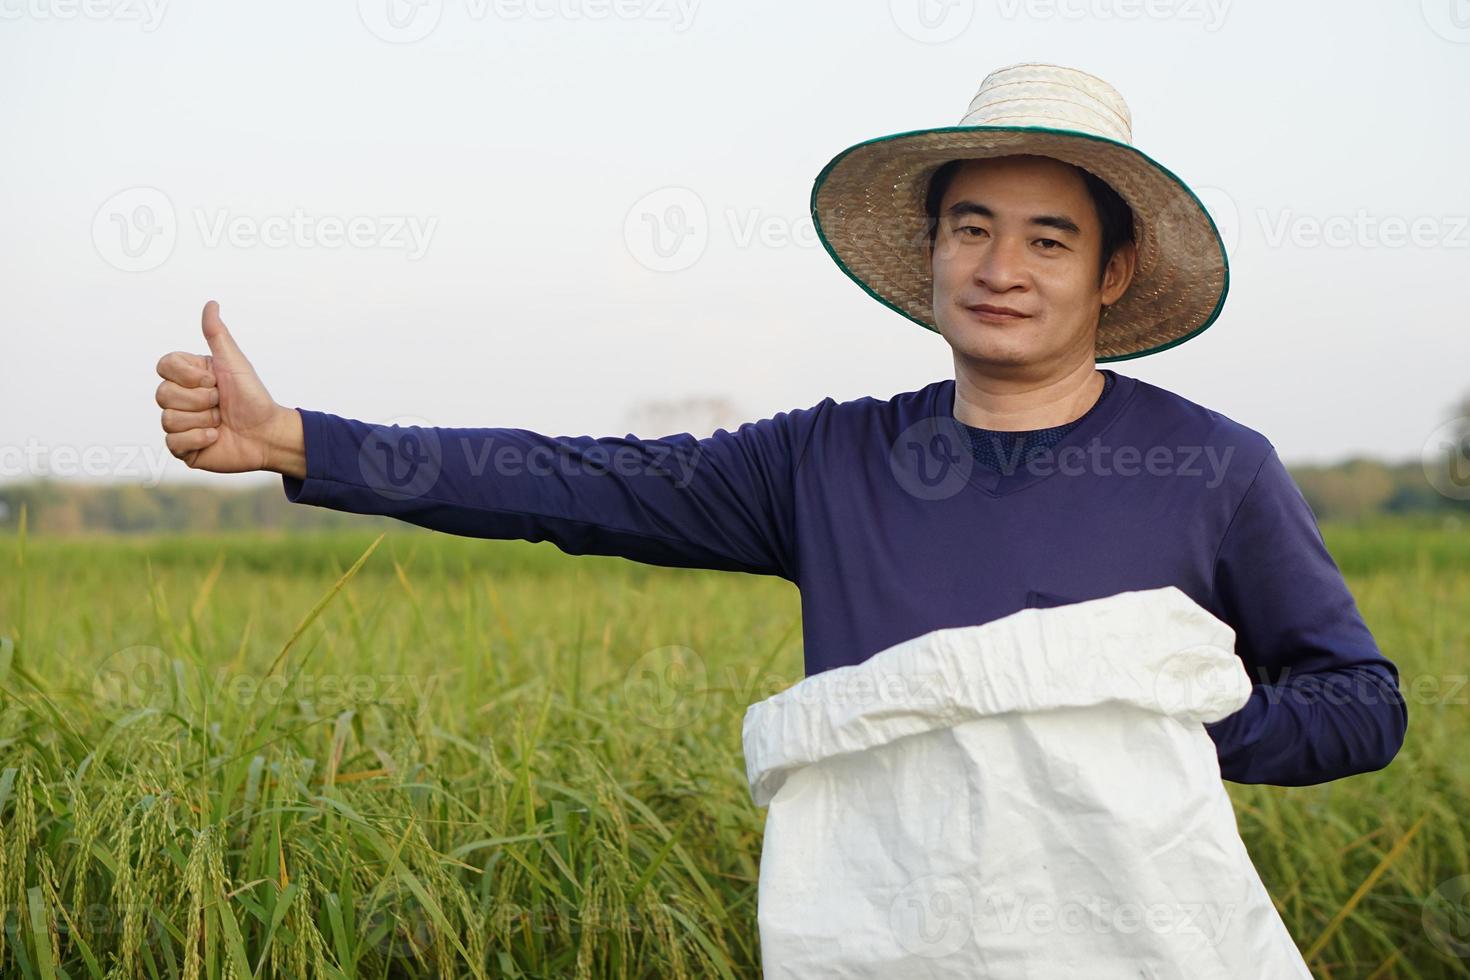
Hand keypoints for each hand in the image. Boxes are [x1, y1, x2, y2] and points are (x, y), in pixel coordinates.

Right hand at [155, 301, 297, 474]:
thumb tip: (211, 304)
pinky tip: (216, 437)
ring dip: (202, 420)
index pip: (163, 366)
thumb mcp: (234, 362)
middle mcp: (180, 398)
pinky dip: (198, 439)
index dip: (187, 375)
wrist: (268, 433)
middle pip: (162, 394)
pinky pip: (173, 442)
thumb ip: (217, 335)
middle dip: (199, 399)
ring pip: (168, 418)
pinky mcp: (183, 448)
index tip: (214, 380)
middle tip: (220, 403)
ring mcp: (179, 424)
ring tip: (220, 421)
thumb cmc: (253, 397)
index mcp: (188, 376)